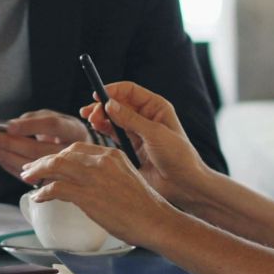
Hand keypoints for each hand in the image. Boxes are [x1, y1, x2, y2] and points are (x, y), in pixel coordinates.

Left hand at [0, 109, 90, 177]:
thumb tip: (9, 127)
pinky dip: (11, 166)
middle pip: (39, 149)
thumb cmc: (62, 133)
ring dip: (8, 156)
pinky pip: (29, 176)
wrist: (80, 155)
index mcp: (74, 130)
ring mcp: (64, 170)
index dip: (30, 126)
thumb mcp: (53, 118)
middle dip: (11, 143)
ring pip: (32, 165)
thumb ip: (33, 119)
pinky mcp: (52, 182)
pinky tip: (1, 157)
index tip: (9, 126)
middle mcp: (72, 152)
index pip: (53, 125)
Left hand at [19, 142, 182, 248]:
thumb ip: (105, 174)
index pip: (76, 148)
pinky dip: (44, 192)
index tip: (47, 163)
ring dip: (37, 173)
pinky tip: (39, 197)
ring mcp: (93, 177)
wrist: (155, 220)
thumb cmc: (143, 207)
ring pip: (56, 166)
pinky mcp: (87, 195)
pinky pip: (57, 188)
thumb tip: (84, 182)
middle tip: (30, 170)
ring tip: (27, 179)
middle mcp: (101, 160)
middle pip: (62, 154)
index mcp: (111, 154)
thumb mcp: (124, 178)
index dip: (58, 155)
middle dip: (42, 161)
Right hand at [78, 80, 208, 204]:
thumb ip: (131, 119)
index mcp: (156, 107)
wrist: (183, 184)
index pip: (130, 91)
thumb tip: (109, 104)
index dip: (112, 90)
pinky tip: (96, 128)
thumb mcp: (155, 134)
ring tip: (91, 121)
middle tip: (91, 113)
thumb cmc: (178, 156)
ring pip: (113, 118)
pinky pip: (113, 133)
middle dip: (103, 106)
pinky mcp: (131, 146)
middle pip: (118, 103)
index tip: (97, 94)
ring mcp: (137, 131)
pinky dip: (103, 130)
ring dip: (100, 117)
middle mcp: (145, 116)